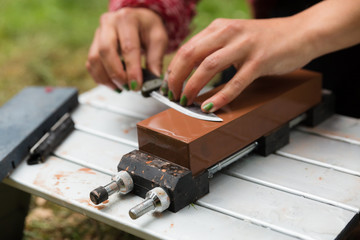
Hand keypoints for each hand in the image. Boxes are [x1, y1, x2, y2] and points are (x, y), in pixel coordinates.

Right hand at [86, 8, 167, 90]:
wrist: (138, 19)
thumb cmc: (148, 28)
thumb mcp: (158, 40)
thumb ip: (155, 60)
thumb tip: (153, 82)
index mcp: (128, 19)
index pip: (128, 47)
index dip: (132, 70)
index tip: (137, 86)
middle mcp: (109, 23)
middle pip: (106, 51)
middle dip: (117, 74)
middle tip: (129, 87)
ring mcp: (98, 33)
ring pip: (95, 59)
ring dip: (107, 78)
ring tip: (122, 88)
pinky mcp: (94, 44)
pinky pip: (91, 64)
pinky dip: (100, 78)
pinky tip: (113, 84)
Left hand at [166, 17, 315, 111]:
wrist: (301, 33)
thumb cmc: (266, 39)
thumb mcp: (235, 37)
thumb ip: (214, 49)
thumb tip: (191, 70)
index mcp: (219, 28)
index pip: (186, 48)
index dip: (173, 69)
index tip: (169, 86)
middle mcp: (228, 33)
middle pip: (190, 56)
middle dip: (176, 79)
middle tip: (173, 96)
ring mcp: (244, 46)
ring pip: (208, 67)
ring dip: (193, 87)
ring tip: (187, 102)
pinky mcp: (260, 61)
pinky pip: (235, 81)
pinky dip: (220, 96)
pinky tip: (211, 107)